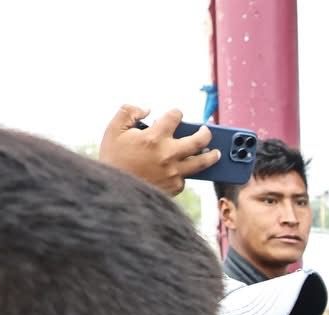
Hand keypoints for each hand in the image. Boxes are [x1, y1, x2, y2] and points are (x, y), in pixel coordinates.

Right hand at [98, 105, 218, 195]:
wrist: (113, 190)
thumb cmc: (112, 159)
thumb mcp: (113, 130)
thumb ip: (128, 112)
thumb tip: (147, 109)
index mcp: (154, 137)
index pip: (174, 117)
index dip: (176, 113)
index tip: (176, 115)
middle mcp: (169, 153)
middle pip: (199, 140)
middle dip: (205, 132)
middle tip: (206, 131)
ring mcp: (174, 172)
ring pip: (202, 162)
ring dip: (212, 156)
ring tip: (216, 153)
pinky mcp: (175, 187)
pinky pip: (186, 178)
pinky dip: (186, 172)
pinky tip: (186, 170)